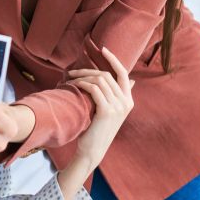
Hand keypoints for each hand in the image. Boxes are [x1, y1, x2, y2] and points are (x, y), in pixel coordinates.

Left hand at [67, 46, 134, 169]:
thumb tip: (129, 80)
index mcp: (128, 101)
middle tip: (71, 73)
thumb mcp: (110, 111)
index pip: (123, 73)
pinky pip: (93, 89)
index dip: (113, 59)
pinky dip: (82, 84)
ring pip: (99, 80)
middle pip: (107, 75)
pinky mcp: (107, 111)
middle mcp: (126, 102)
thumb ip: (117, 95)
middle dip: (87, 70)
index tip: (103, 49)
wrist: (92, 150)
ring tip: (69, 80)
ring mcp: (118, 107)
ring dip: (81, 77)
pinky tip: (73, 86)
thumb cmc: (97, 129)